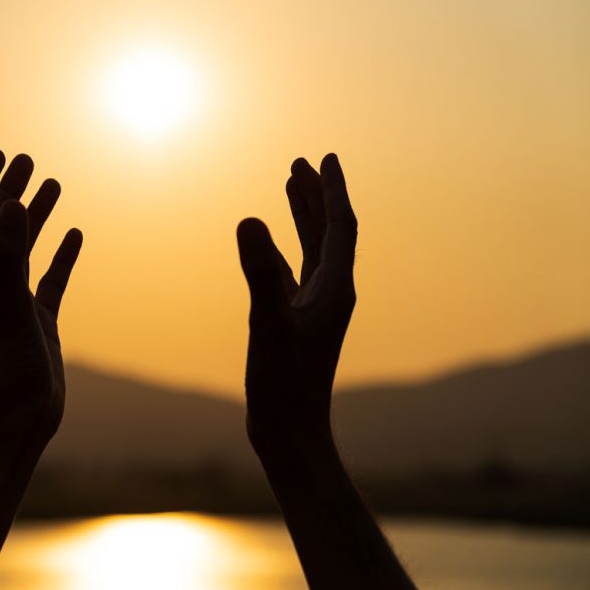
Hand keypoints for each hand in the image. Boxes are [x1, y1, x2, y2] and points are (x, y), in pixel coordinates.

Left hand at [0, 149, 81, 444]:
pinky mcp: (38, 322)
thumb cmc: (13, 372)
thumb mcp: (14, 309)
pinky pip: (49, 279)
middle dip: (7, 191)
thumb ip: (10, 257)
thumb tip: (9, 204)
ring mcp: (15, 304)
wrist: (21, 422)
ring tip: (55, 183)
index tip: (1, 156)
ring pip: (22, 249)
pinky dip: (60, 254)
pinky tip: (76, 235)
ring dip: (34, 215)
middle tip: (28, 161)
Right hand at [237, 153, 356, 453]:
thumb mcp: (269, 323)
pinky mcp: (297, 324)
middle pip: (329, 233)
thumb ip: (259, 271)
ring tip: (288, 186)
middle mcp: (332, 294)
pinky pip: (293, 274)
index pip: (340, 227)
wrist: (291, 432)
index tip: (325, 157)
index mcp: (336, 289)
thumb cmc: (285, 384)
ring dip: (302, 217)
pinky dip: (283, 251)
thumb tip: (248, 220)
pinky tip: (268, 244)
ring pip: (312, 251)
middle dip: (316, 196)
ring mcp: (315, 309)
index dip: (332, 190)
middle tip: (301, 162)